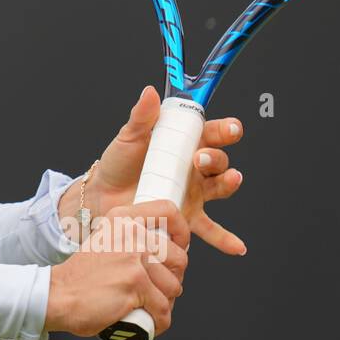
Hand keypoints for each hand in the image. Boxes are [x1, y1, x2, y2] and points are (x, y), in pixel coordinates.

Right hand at [46, 200, 188, 337]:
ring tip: (146, 307)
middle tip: (157, 289)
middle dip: (173, 280)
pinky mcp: (136, 285)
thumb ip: (130, 238)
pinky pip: (163, 309)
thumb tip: (165, 249)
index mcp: (122, 218)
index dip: (182, 234)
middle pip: (179, 258)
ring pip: (173, 287)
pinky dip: (158, 321)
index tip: (179, 248)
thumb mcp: (104, 241)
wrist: (57, 295)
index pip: (169, 212)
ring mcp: (134, 258)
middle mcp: (130, 233)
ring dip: (164, 303)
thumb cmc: (80, 276)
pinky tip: (147, 321)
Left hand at [62, 85, 247, 255]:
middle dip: (216, 158)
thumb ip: (141, 117)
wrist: (102, 197)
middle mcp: (194, 169)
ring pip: (219, 188)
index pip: (211, 133)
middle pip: (219, 161)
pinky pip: (209, 229)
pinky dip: (225, 238)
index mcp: (183, 144)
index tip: (231, 129)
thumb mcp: (128, 138)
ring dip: (228, 183)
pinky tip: (237, 247)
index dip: (225, 129)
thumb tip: (149, 92)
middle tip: (201, 158)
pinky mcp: (185, 217)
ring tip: (230, 180)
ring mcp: (193, 193)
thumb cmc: (118, 164)